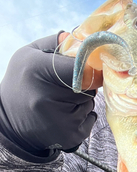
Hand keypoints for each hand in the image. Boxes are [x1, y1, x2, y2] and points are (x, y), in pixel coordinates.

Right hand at [0, 33, 97, 153]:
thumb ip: (54, 43)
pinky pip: (91, 118)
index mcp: (38, 70)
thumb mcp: (28, 56)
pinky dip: (83, 116)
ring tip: (61, 102)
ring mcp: (61, 119)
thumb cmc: (22, 83)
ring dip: (82, 101)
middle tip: (65, 87)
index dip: (89, 67)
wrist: (11, 124)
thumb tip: (79, 35)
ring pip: (90, 102)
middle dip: (83, 84)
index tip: (89, 67)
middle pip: (89, 86)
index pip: (82, 66)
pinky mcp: (71, 135)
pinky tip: (64, 116)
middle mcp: (49, 97)